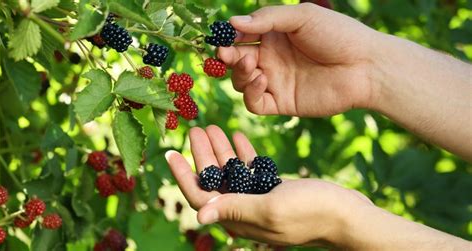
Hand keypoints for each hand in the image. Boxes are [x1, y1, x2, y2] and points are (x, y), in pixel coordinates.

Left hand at [165, 125, 373, 247]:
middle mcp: (245, 211)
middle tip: (194, 128)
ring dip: (220, 150)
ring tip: (212, 125)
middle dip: (202, 155)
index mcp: (239, 219)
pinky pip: (251, 169)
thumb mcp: (271, 209)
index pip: (201, 199)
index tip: (171, 152)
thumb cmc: (312, 213)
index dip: (184, 176)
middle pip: (214, 181)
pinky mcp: (274, 189)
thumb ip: (235, 209)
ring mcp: (260, 199)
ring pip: (231, 172)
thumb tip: (198, 217)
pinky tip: (236, 134)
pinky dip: (243, 152)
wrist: (348, 214)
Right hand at [218, 3, 378, 116]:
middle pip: (237, 60)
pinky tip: (262, 80)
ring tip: (249, 64)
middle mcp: (272, 59)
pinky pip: (256, 103)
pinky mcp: (283, 103)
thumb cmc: (338, 35)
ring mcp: (276, 81)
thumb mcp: (302, 17)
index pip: (241, 37)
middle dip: (227, 57)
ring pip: (242, 82)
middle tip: (225, 53)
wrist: (365, 66)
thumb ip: (267, 19)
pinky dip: (251, 93)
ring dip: (239, 74)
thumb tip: (232, 23)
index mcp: (275, 36)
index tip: (220, 36)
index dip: (228, 37)